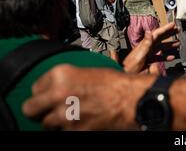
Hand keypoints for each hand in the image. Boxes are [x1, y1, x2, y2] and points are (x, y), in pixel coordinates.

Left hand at [22, 65, 155, 129]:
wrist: (134, 100)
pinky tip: (83, 123)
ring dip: (57, 123)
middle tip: (52, 110)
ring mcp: (64, 115)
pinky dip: (71, 130)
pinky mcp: (73, 132)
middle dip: (40, 111)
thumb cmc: (117, 85)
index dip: (44, 93)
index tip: (50, 96)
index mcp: (61, 74)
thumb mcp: (88, 72)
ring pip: (46, 125)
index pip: (34, 88)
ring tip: (74, 116)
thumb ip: (66, 80)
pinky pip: (62, 133)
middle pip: (30, 109)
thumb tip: (51, 89)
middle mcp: (58, 94)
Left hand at [123, 22, 179, 73]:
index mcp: (145, 44)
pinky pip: (159, 57)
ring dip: (169, 45)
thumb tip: (149, 32)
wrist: (126, 75)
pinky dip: (166, 56)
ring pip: (161, 47)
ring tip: (177, 43)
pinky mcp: (149, 60)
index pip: (157, 33)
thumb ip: (145, 44)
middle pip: (160, 38)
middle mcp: (147, 47)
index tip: (173, 24)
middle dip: (169, 33)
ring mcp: (148, 53)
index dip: (165, 28)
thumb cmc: (130, 66)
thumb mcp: (139, 54)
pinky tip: (171, 57)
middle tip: (177, 30)